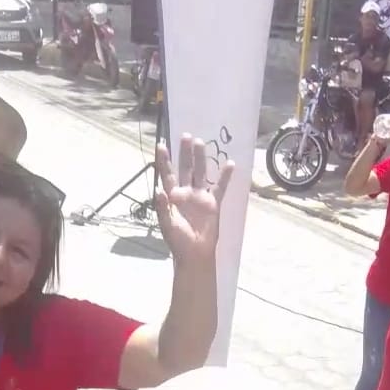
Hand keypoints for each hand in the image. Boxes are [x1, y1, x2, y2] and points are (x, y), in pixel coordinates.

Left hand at [156, 134, 233, 266]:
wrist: (195, 254)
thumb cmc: (178, 242)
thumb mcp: (167, 225)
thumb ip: (163, 207)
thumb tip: (159, 190)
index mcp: (172, 197)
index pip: (167, 175)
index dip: (164, 161)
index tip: (161, 145)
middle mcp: (186, 193)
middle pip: (185, 169)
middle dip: (184, 153)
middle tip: (185, 136)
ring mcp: (200, 197)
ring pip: (201, 173)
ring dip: (201, 158)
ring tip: (200, 142)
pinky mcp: (213, 204)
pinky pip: (220, 187)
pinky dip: (225, 176)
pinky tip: (229, 163)